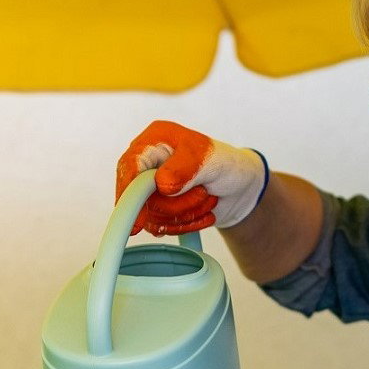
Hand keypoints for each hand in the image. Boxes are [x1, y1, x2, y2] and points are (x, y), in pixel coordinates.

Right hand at [115, 120, 268, 235]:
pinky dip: (186, 224)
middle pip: (140, 198)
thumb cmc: (226, 163)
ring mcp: (150, 187)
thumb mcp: (209, 159)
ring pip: (152, 216)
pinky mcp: (156, 208)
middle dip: (176, 204)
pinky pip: (161, 227)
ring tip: (207, 199)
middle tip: (203, 193)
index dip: (130, 193)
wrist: (239, 186)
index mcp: (154, 141)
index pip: (129, 167)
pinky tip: (203, 213)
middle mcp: (147, 163)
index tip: (138, 220)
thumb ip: (185, 169)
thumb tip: (161, 185)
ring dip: (186, 214)